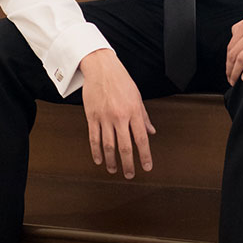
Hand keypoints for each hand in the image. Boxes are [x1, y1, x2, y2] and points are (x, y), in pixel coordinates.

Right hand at [79, 49, 154, 178]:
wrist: (101, 68)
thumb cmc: (120, 80)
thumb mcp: (137, 98)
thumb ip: (144, 117)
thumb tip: (151, 132)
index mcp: (134, 112)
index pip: (141, 139)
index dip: (145, 155)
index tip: (147, 167)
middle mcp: (120, 116)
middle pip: (125, 146)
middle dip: (128, 163)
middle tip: (129, 175)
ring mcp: (104, 117)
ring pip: (108, 145)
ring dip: (112, 160)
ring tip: (114, 170)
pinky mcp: (91, 116)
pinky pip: (93, 137)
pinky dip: (96, 150)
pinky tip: (99, 159)